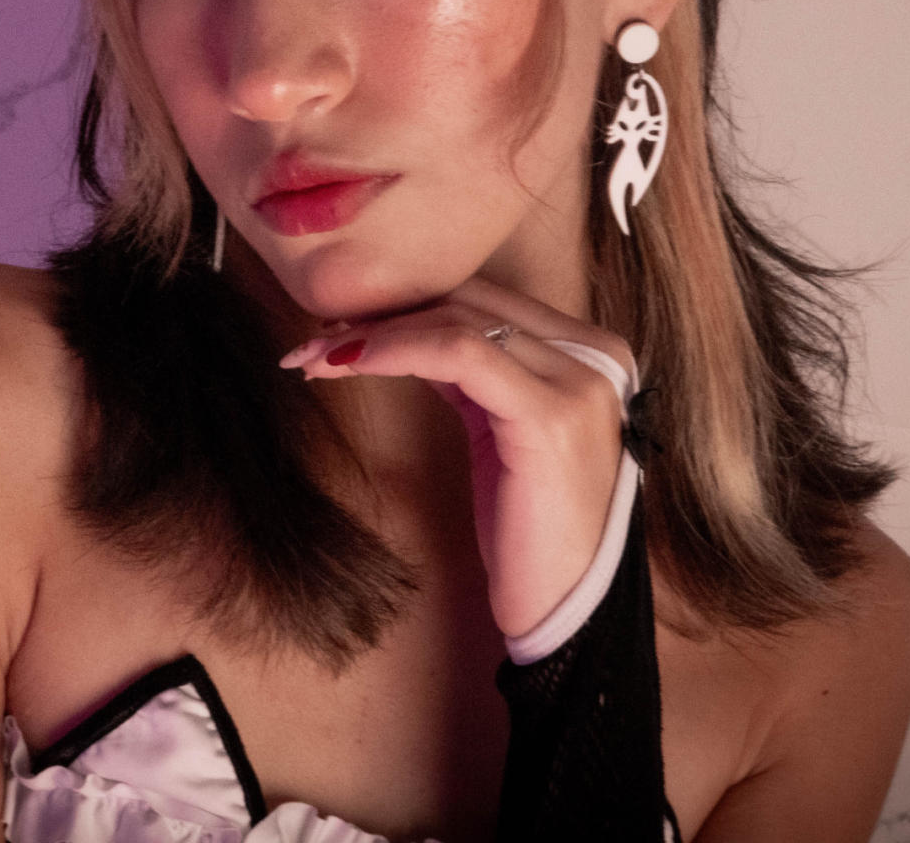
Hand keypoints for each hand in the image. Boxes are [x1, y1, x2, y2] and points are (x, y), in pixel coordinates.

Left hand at [278, 275, 632, 639]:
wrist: (571, 609)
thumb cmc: (534, 533)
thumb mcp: (501, 434)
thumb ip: (473, 375)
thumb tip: (403, 333)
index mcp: (590, 352)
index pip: (483, 298)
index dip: (406, 304)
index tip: (339, 328)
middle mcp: (595, 354)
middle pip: (469, 299)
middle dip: (383, 314)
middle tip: (314, 340)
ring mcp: (580, 380)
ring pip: (458, 320)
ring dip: (374, 333)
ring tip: (316, 357)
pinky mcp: (551, 414)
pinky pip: (460, 354)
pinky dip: (395, 350)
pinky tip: (347, 365)